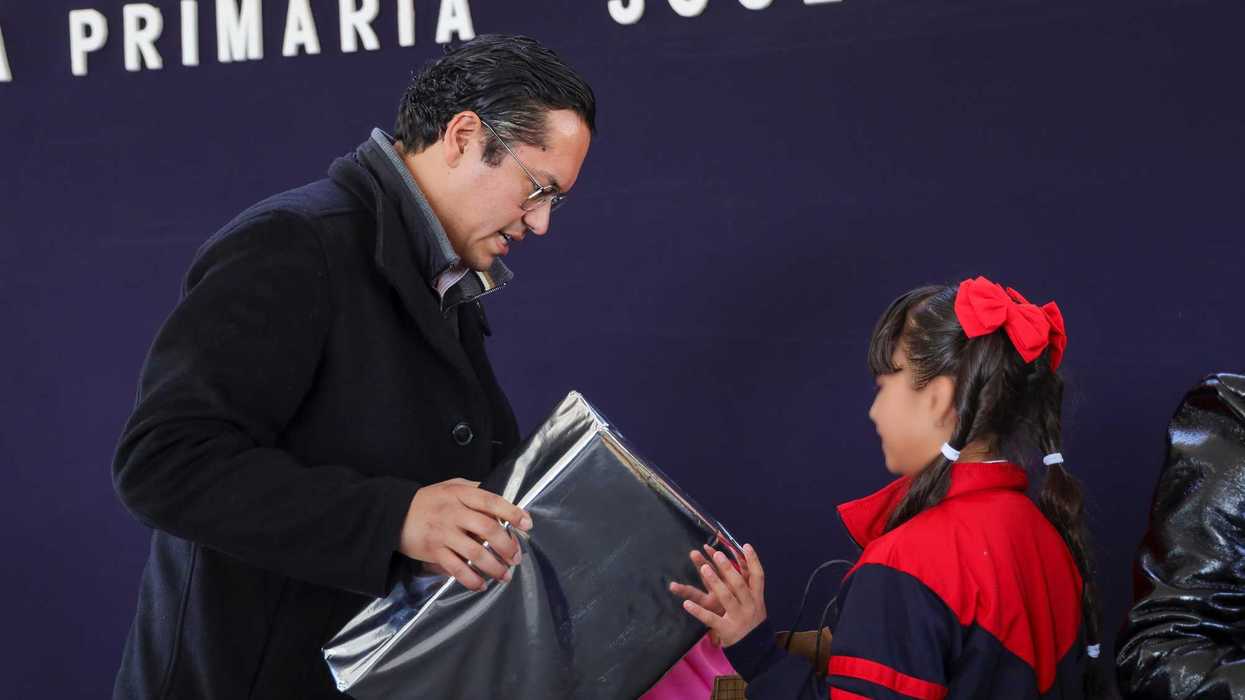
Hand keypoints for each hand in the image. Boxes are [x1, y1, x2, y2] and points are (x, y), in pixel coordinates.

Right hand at [399, 478, 532, 590]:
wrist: (392, 514)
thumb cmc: (428, 500)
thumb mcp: (450, 486)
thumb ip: (474, 490)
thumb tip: (501, 501)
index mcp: (460, 495)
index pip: (491, 501)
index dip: (512, 512)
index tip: (527, 524)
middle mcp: (453, 513)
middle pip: (488, 529)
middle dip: (507, 545)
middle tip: (516, 557)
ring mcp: (443, 534)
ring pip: (475, 553)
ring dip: (494, 567)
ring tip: (505, 575)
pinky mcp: (434, 552)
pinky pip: (457, 569)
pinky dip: (472, 579)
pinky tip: (481, 584)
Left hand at [674, 544, 766, 646]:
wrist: (754, 649)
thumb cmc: (751, 620)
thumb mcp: (755, 603)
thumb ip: (747, 585)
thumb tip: (738, 559)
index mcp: (756, 598)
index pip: (758, 576)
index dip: (753, 561)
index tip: (745, 545)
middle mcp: (749, 605)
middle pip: (739, 584)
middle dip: (728, 568)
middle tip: (717, 553)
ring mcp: (738, 617)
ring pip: (726, 597)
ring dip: (715, 581)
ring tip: (704, 567)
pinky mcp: (726, 629)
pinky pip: (710, 618)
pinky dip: (697, 611)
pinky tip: (686, 604)